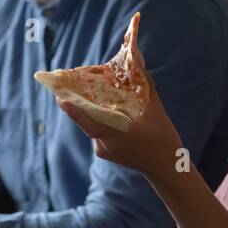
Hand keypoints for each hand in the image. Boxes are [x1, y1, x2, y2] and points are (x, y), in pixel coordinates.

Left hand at [57, 67, 184, 183]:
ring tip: (85, 92)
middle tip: (66, 86)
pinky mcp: (103, 153)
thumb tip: (135, 59)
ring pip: (90, 125)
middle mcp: (107, 144)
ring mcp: (103, 150)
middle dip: (75, 103)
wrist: (166, 167)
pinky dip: (96, 120)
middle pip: (86, 121)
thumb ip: (145, 84)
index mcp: (120, 136)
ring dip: (88, 111)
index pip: (91, 124)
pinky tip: (101, 109)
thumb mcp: (157, 110)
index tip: (61, 98)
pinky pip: (94, 132)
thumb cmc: (164, 137)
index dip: (75, 112)